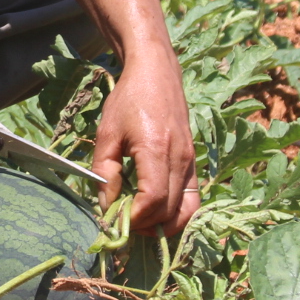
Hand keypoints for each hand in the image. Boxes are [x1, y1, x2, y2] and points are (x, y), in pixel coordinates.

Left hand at [89, 59, 198, 237]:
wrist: (157, 74)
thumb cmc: (129, 99)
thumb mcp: (107, 133)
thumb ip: (105, 171)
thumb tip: (106, 205)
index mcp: (156, 149)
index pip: (153, 199)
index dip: (134, 218)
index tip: (114, 219)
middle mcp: (180, 159)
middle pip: (169, 210)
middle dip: (144, 225)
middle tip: (121, 223)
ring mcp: (191, 162)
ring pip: (186, 211)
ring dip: (164, 225)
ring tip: (140, 222)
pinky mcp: (194, 163)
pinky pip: (193, 200)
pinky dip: (177, 214)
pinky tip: (156, 214)